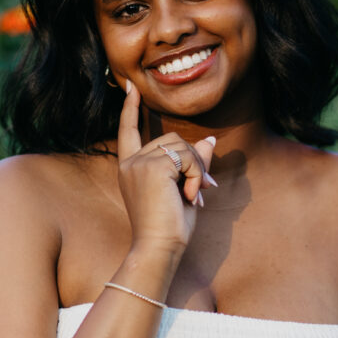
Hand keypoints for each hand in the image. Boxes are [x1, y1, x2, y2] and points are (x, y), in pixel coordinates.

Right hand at [117, 82, 216, 249]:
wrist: (159, 248)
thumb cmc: (170, 227)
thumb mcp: (185, 190)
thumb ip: (193, 164)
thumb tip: (209, 139)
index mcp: (131, 168)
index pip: (128, 131)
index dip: (130, 110)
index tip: (131, 89)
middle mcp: (130, 163)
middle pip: (172, 139)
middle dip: (194, 160)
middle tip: (204, 188)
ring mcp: (138, 164)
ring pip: (182, 146)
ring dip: (197, 169)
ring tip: (196, 195)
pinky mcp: (152, 167)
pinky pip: (187, 158)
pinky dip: (197, 175)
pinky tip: (192, 196)